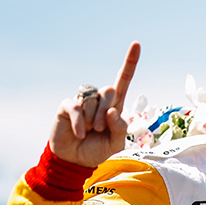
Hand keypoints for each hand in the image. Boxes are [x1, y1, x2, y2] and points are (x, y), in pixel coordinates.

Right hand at [49, 42, 140, 167]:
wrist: (75, 160)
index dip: (130, 63)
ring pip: (93, 100)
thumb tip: (113, 110)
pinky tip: (79, 133)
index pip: (123, 81)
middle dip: (107, 112)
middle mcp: (100, 100)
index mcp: (115, 106)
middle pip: (110, 90)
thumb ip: (120, 129)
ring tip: (89, 131)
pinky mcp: (68, 106)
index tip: (137, 44)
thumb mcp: (116, 144)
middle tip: (100, 129)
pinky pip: (77, 107)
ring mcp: (83, 101)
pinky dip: (80, 123)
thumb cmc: (97, 150)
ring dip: (93, 119)